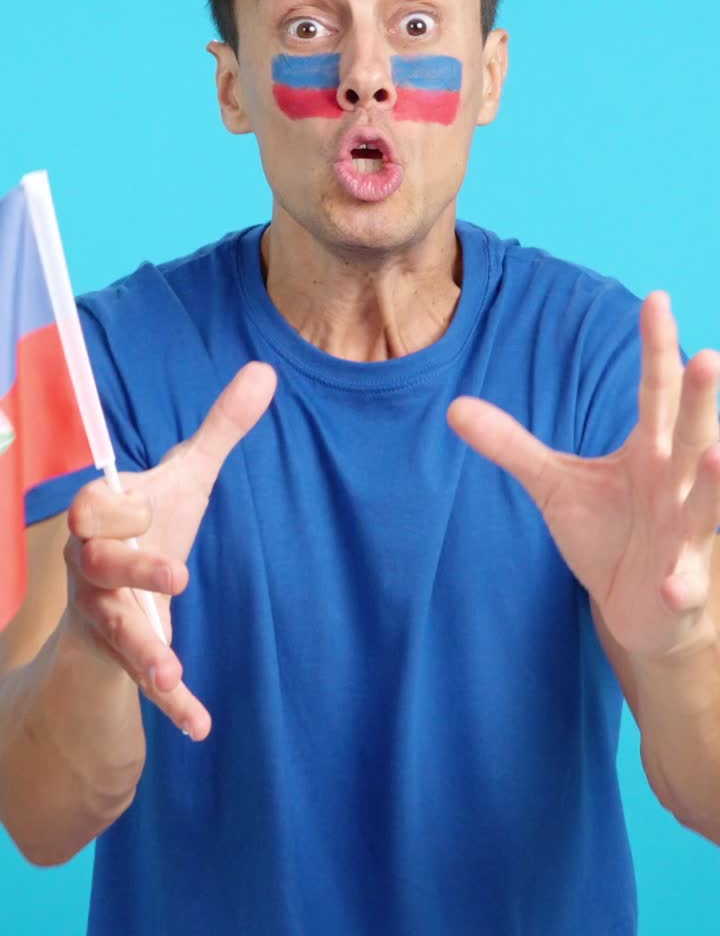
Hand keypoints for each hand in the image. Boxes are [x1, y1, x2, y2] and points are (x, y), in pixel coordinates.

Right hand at [63, 361, 275, 739]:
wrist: (118, 588)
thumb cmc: (150, 524)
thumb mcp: (185, 477)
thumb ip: (221, 428)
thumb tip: (267, 371)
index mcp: (101, 517)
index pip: (92, 508)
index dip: (114, 510)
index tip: (144, 507)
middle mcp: (92, 567)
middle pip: (98, 568)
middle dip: (132, 571)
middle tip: (179, 577)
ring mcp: (105, 614)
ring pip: (115, 630)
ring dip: (143, 652)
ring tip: (172, 674)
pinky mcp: (124, 654)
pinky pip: (141, 681)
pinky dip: (170, 705)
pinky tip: (200, 726)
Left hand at [448, 292, 719, 659]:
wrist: (640, 608)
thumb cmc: (607, 533)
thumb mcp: (552, 483)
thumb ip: (511, 444)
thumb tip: (453, 407)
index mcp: (650, 449)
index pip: (655, 391)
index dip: (656, 348)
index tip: (656, 298)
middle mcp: (675, 482)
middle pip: (689, 435)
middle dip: (700, 400)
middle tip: (709, 355)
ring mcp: (683, 534)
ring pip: (706, 503)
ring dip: (713, 482)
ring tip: (717, 456)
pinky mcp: (679, 584)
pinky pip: (684, 583)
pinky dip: (682, 584)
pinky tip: (676, 584)